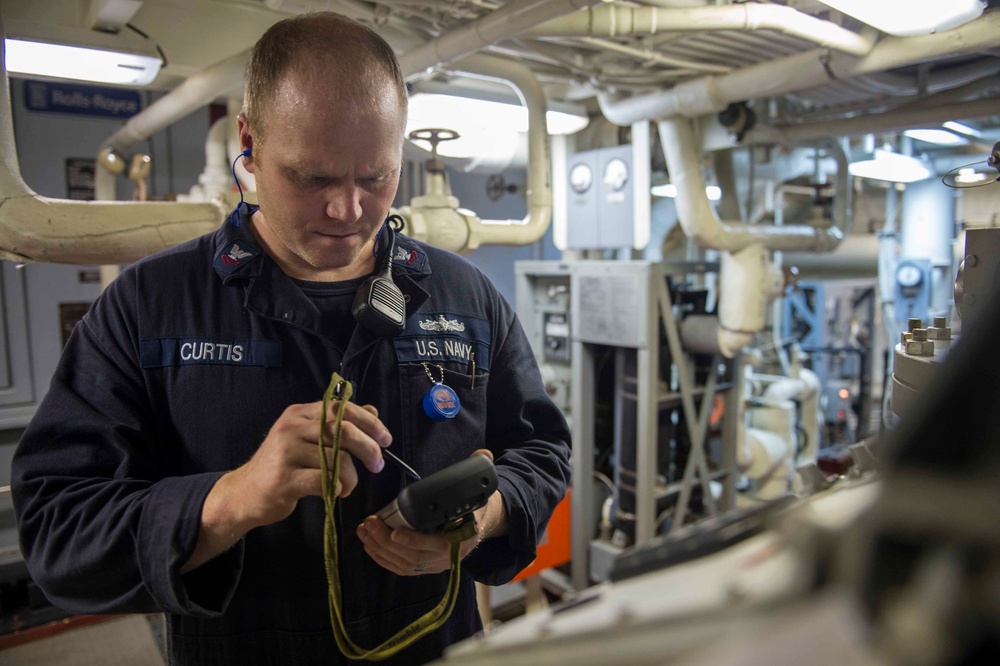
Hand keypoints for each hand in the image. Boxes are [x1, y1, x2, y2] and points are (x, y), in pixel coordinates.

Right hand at [184, 400, 390, 572]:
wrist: (244, 494)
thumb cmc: (281, 466)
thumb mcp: (307, 439)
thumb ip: (336, 425)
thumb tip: (372, 410)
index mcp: (299, 414)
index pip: (343, 409)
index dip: (370, 422)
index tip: (386, 439)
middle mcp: (291, 427)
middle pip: (345, 431)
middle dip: (370, 449)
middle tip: (377, 465)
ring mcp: (286, 452)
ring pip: (338, 459)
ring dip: (351, 477)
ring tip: (347, 486)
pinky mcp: (284, 478)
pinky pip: (325, 480)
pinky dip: (338, 488)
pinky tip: (334, 491)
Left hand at [356, 450, 506, 575]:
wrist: (482, 525)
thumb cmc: (475, 506)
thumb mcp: (481, 488)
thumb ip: (479, 471)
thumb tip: (482, 453)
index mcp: (464, 537)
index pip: (438, 545)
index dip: (415, 541)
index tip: (395, 532)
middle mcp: (449, 556)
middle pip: (414, 556)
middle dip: (386, 541)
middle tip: (369, 523)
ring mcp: (437, 565)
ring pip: (404, 564)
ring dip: (380, 549)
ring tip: (364, 530)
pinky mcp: (426, 568)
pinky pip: (402, 568)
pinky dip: (383, 559)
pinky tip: (369, 545)